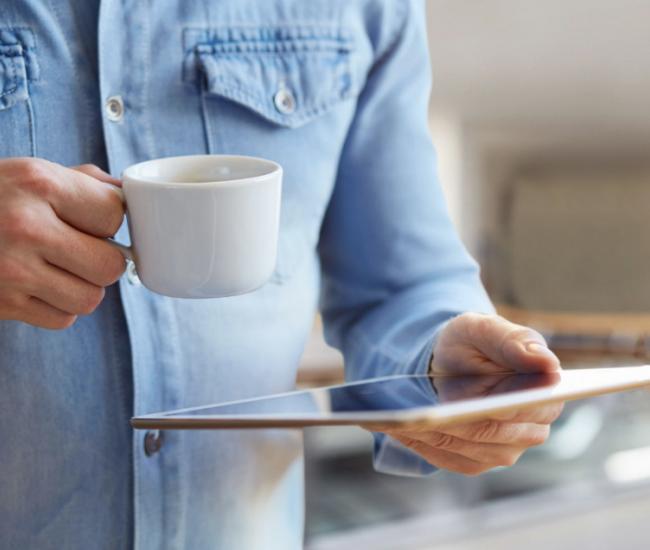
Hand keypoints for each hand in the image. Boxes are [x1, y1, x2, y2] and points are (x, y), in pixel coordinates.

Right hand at [0, 158, 125, 328]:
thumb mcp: (27, 173)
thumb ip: (82, 183)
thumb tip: (129, 196)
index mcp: (38, 184)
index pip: (114, 215)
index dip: (109, 221)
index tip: (91, 221)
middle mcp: (26, 226)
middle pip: (111, 266)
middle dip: (103, 261)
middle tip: (80, 251)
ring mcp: (11, 270)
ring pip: (90, 299)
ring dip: (81, 287)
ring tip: (55, 269)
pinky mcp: (2, 304)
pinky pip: (63, 319)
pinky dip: (57, 308)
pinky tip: (35, 286)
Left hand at [378, 313, 563, 474]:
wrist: (447, 360)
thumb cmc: (470, 341)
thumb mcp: (485, 329)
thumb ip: (515, 341)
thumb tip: (547, 363)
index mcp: (544, 394)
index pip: (525, 408)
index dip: (498, 407)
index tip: (471, 405)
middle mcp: (532, 429)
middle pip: (492, 433)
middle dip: (457, 423)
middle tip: (423, 415)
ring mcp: (505, 449)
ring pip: (468, 448)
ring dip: (436, 434)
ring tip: (403, 420)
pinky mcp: (476, 460)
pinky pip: (449, 458)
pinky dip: (424, 444)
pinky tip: (400, 430)